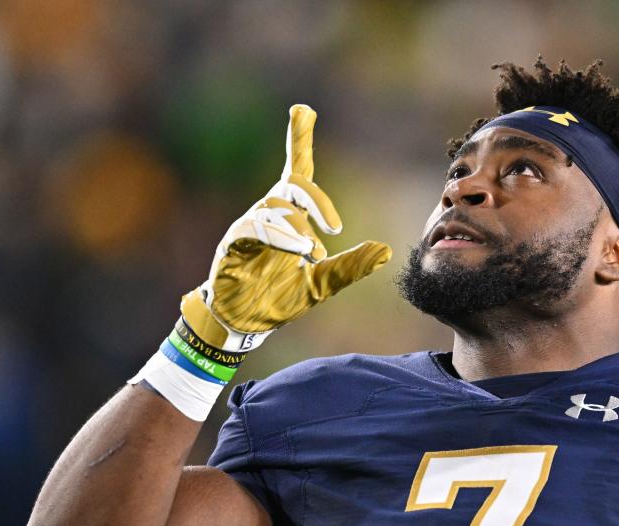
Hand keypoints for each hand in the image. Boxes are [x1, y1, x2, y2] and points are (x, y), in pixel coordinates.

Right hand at [182, 104, 391, 350]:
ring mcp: (250, 225)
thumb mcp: (322, 284)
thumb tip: (385, 251)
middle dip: (316, 198)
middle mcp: (270, 213)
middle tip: (335, 227)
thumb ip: (350, 266)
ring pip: (276, 207)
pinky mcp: (233, 241)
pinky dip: (278, 235)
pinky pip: (254, 226)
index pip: (297, 172)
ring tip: (312, 253)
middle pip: (292, 184)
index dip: (299, 140)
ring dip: (298, 227)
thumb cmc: (278, 298)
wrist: (244, 322)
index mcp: (291, 217)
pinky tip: (296, 249)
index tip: (304, 110)